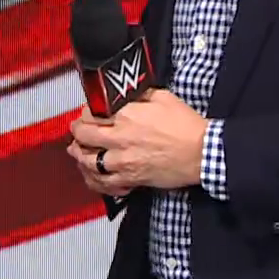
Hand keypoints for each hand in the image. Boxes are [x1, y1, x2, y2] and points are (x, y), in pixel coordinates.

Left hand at [67, 90, 207, 192]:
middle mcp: (119, 140)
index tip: (87, 113)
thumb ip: (139, 95)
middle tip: (76, 132)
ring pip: (88, 163)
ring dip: (79, 157)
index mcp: (126, 116)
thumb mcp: (163, 98)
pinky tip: (93, 177)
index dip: (84, 114)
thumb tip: (127, 93)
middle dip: (76, 133)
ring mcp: (123, 162)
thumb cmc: (186, 125)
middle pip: (83, 138)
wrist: (202, 153)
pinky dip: (95, 181)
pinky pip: (104, 184)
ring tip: (77, 154)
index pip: (91, 114)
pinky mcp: (131, 180)